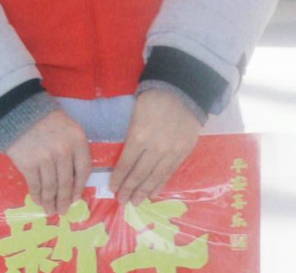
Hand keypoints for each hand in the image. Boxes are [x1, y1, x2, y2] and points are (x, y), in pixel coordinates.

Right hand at [5, 110, 91, 217]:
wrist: (15, 108)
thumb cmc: (43, 117)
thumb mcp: (66, 127)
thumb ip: (73, 149)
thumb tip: (73, 180)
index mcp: (77, 140)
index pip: (83, 170)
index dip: (79, 188)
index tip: (75, 198)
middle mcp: (64, 151)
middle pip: (67, 182)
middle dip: (64, 200)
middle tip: (62, 211)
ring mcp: (45, 158)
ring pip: (51, 187)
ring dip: (50, 201)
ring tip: (50, 210)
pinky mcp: (28, 163)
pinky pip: (35, 185)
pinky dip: (37, 195)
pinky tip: (38, 200)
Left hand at [111, 88, 201, 204]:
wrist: (181, 92)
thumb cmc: (153, 99)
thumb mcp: (135, 113)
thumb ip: (132, 135)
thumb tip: (124, 154)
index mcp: (139, 135)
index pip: (126, 162)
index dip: (119, 177)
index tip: (112, 187)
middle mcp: (155, 147)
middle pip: (140, 174)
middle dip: (129, 189)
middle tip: (122, 201)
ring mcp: (171, 152)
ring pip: (155, 177)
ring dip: (144, 191)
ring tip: (135, 202)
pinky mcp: (183, 153)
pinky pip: (169, 173)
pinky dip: (160, 184)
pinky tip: (153, 193)